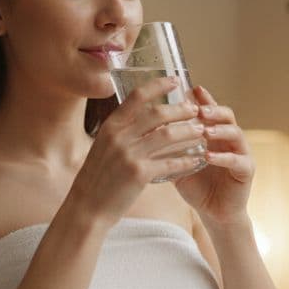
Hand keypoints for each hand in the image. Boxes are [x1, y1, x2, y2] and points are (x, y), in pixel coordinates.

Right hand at [65, 76, 207, 225]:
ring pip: (167, 136)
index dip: (159, 85)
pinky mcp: (139, 174)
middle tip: (196, 110)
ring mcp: (129, 155)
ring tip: (201, 131)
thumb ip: (121, 132)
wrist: (86, 207)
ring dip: (188, 132)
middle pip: (157, 113)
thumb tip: (142, 119)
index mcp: (111, 126)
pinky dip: (185, 160)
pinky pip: (169, 162)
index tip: (175, 80)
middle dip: (181, 109)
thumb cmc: (96, 178)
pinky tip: (196, 160)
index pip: (138, 96)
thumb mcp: (103, 147)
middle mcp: (119, 136)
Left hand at [173, 85, 252, 224]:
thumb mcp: (178, 162)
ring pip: (236, 133)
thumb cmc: (196, 186)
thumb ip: (167, 146)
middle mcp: (229, 139)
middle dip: (213, 109)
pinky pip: (238, 160)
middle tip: (199, 109)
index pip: (210, 109)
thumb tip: (142, 131)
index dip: (202, 98)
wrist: (214, 213)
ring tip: (204, 131)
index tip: (190, 89)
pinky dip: (223, 157)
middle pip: (226, 115)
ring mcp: (241, 153)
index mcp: (214, 133)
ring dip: (219, 130)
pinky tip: (210, 156)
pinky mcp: (246, 170)